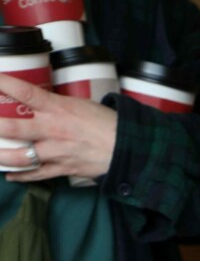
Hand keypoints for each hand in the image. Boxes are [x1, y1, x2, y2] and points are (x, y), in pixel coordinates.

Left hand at [0, 72, 116, 180]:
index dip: (6, 84)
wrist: (125, 148)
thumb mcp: (79, 104)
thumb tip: (37, 104)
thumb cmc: (104, 123)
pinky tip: (10, 175)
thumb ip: (55, 105)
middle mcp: (53, 130)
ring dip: (2, 156)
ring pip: (22, 156)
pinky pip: (38, 174)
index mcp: (58, 109)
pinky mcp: (63, 168)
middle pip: (15, 128)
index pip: (26, 93)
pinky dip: (22, 176)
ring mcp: (56, 152)